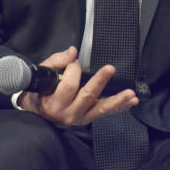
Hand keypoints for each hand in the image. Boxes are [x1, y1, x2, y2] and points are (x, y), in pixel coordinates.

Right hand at [18, 46, 137, 126]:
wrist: (38, 112)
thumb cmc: (40, 91)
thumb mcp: (43, 73)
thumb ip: (57, 61)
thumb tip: (73, 52)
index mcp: (53, 103)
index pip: (68, 86)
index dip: (73, 70)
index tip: (73, 63)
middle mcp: (67, 114)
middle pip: (87, 96)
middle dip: (99, 82)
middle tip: (110, 69)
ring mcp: (79, 118)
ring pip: (100, 109)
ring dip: (117, 100)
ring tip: (130, 94)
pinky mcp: (88, 118)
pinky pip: (106, 113)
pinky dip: (120, 107)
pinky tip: (131, 101)